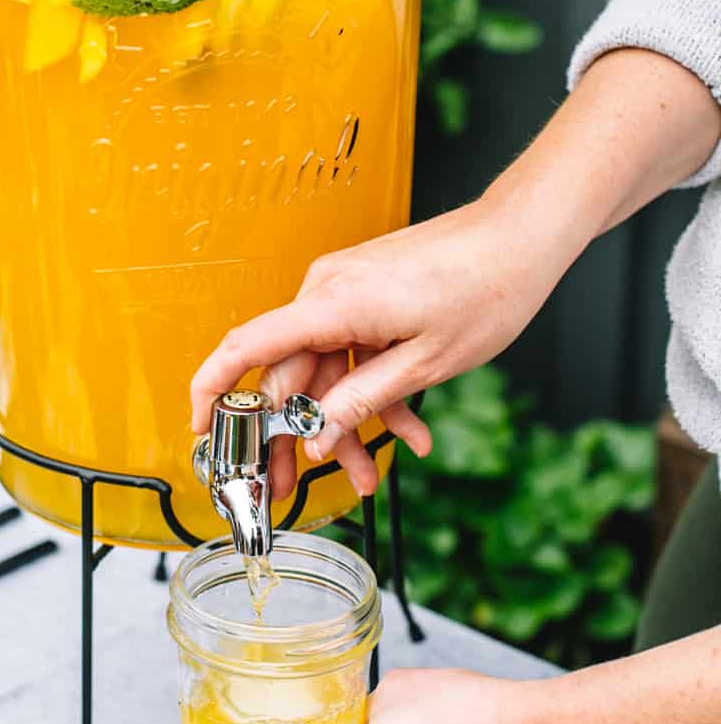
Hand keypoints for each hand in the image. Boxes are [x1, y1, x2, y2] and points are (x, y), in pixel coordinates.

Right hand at [190, 196, 570, 498]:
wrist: (522, 234)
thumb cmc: (485, 288)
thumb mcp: (425, 364)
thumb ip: (363, 401)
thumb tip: (316, 439)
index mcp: (333, 304)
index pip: (248, 347)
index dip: (214, 391)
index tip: (201, 431)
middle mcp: (328, 292)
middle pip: (291, 375)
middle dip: (299, 438)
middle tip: (292, 488)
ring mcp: (347, 291)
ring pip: (328, 372)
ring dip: (347, 422)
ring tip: (373, 474)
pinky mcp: (368, 294)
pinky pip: (353, 352)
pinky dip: (374, 391)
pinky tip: (408, 432)